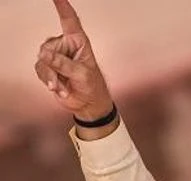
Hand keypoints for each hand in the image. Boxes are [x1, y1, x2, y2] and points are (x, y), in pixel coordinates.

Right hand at [34, 0, 113, 122]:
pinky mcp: (48, 68)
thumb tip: (44, 54)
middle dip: (54, 64)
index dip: (63, 7)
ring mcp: (55, 57)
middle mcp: (65, 46)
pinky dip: (49, 81)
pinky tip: (59, 89)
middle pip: (49, 48)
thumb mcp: (81, 74)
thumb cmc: (92, 86)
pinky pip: (40, 70)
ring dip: (51, 76)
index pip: (70, 21)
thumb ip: (63, 63)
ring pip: (42, 60)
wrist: (88, 103)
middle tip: (64, 77)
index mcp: (79, 42)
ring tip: (62, 86)